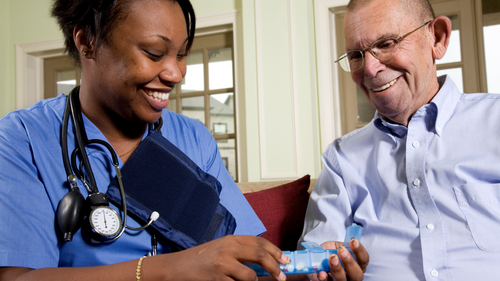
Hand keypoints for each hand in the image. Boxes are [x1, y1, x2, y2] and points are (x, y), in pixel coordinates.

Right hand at [158, 235, 288, 280]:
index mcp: (231, 240)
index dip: (275, 251)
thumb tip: (264, 262)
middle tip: (281, 276)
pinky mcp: (216, 278)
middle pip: (259, 255)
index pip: (259, 242)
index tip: (285, 260)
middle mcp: (228, 248)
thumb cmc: (200, 260)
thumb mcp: (220, 249)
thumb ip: (240, 253)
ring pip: (250, 275)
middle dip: (274, 267)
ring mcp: (222, 263)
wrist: (176, 267)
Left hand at [309, 239, 368, 280]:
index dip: (360, 251)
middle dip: (350, 262)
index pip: (364, 260)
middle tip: (341, 251)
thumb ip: (339, 246)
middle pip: (357, 274)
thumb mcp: (334, 246)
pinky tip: (322, 272)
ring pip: (343, 280)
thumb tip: (341, 246)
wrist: (314, 261)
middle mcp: (351, 276)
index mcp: (357, 265)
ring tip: (331, 258)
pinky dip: (325, 278)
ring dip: (338, 269)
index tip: (353, 241)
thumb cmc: (328, 253)